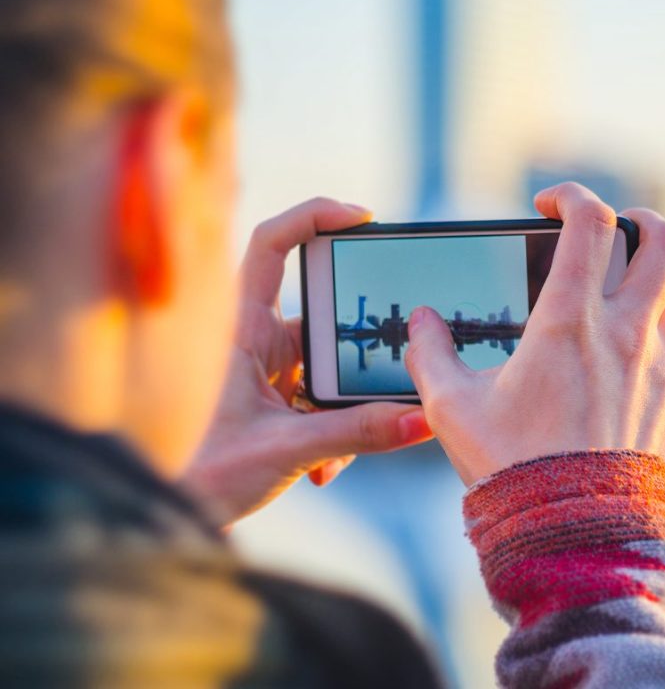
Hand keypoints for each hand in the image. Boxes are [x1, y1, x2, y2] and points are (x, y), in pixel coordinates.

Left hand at [183, 198, 432, 523]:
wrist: (174, 517)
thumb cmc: (202, 475)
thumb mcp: (287, 449)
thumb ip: (357, 432)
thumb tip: (421, 419)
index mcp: (240, 328)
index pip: (270, 245)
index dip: (314, 216)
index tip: (363, 218)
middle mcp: (254, 340)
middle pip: (323, 316)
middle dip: (356, 352)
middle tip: (385, 373)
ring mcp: (268, 371)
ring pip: (330, 366)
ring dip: (346, 405)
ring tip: (339, 453)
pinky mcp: (278, 401)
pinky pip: (324, 399)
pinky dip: (337, 429)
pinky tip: (327, 469)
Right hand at [404, 182, 664, 484]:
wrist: (574, 541)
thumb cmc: (510, 470)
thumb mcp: (451, 408)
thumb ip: (431, 354)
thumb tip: (421, 322)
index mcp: (570, 322)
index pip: (590, 221)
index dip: (572, 195)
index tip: (550, 204)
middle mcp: (628, 336)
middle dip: (641, 219)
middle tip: (612, 231)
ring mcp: (664, 371)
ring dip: (650, 285)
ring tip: (615, 303)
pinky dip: (652, 356)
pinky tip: (621, 384)